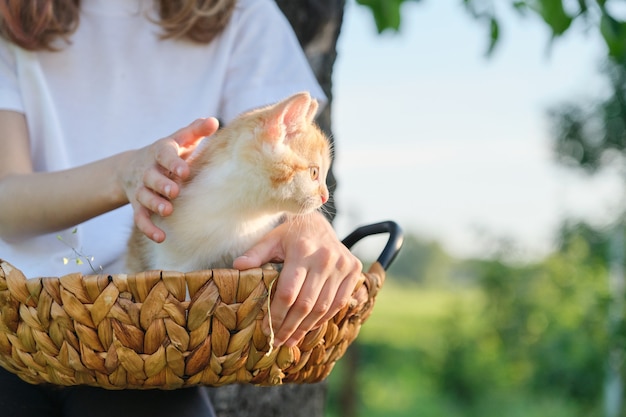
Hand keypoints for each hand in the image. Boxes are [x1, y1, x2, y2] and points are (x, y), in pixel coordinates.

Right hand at [119, 118, 218, 241]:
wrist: (132, 167)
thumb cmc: (167, 153)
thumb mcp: (180, 140)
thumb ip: (196, 131)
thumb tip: (214, 121)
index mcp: (160, 152)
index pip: (164, 154)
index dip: (173, 163)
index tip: (184, 171)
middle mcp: (148, 171)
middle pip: (151, 177)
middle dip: (161, 184)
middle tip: (174, 191)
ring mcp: (142, 189)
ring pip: (144, 198)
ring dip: (155, 204)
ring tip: (167, 210)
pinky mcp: (138, 206)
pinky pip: (140, 218)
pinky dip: (148, 228)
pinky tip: (161, 237)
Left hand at [233, 212, 362, 346]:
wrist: (318, 223)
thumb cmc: (290, 235)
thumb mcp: (270, 240)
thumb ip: (255, 254)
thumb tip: (237, 266)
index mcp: (302, 250)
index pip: (288, 292)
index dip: (277, 314)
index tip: (266, 329)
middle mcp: (325, 258)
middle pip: (306, 303)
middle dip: (290, 327)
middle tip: (277, 341)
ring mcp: (342, 264)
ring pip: (323, 307)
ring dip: (306, 327)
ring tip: (291, 339)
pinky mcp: (353, 269)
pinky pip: (339, 302)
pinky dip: (324, 318)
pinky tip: (309, 327)